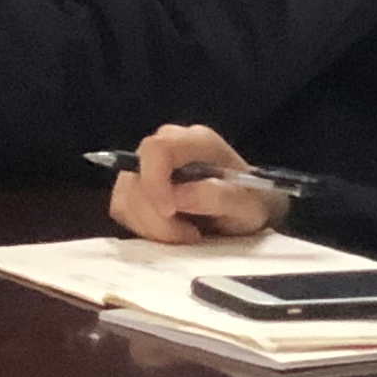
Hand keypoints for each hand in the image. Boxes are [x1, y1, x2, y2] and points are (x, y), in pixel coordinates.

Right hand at [108, 122, 281, 244]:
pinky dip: (143, 228)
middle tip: (187, 235)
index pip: (156, 150)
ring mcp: (146, 167)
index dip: (154, 182)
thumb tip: (176, 197)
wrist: (250, 208)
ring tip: (184, 235)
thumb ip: (216, 197)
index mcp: (195, 141)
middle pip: (135, 177)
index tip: (169, 212)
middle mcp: (165, 147)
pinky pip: (123, 209)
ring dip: (149, 225)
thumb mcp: (248, 205)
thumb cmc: (253, 202)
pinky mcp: (136, 188)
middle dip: (154, 215)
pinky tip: (171, 233)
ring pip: (124, 197)